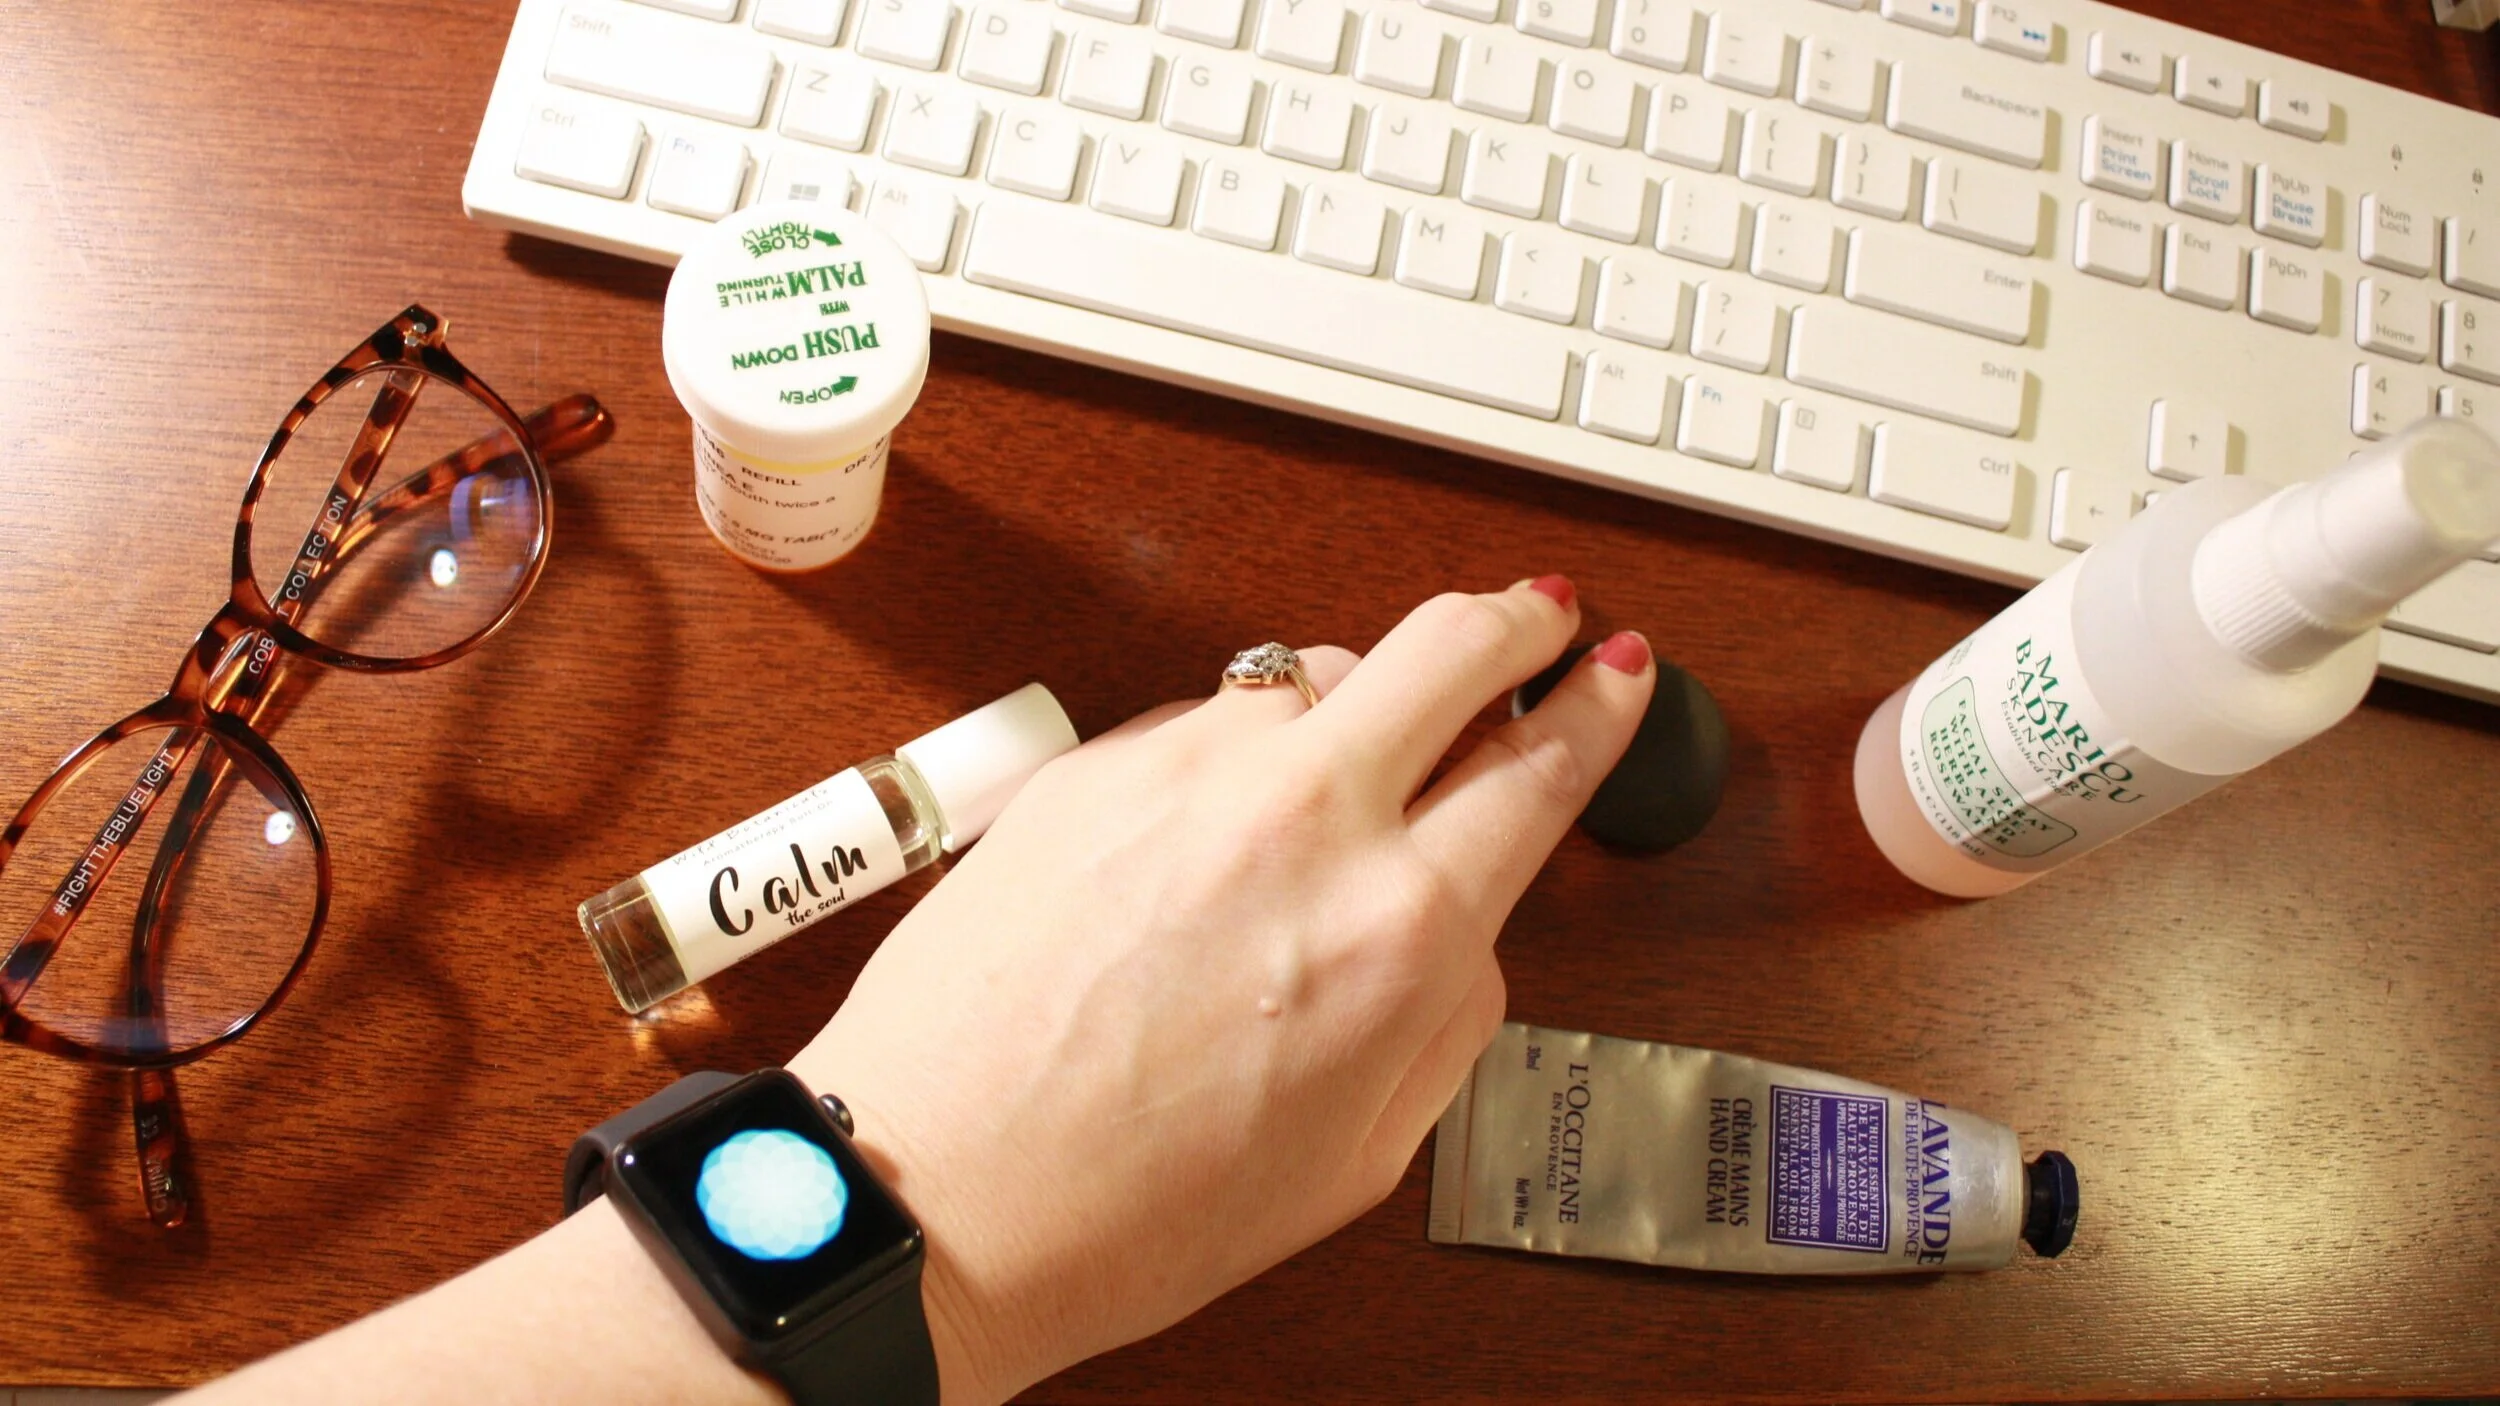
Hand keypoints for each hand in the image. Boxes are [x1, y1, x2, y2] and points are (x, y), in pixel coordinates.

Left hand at [788, 580, 1653, 1403]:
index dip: (1601, 707)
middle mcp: (1303, 819)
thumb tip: (1469, 921)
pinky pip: (1212, 714)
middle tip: (1539, 617)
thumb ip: (1449, 1016)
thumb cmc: (1133, 1209)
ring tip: (1358, 759)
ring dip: (1364, 694)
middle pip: (1451, 642)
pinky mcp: (1094, 762)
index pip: (1543, 763)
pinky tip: (1224, 822)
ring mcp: (1189, 772)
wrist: (934, 1193)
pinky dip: (1247, 745)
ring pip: (1322, 666)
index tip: (1619, 676)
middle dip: (1516, 618)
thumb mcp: (1362, 1154)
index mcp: (1398, 928)